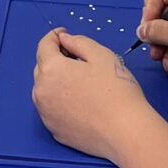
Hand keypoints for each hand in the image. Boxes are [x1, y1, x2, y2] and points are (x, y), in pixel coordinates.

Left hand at [31, 28, 149, 163]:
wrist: (125, 133)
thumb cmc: (117, 92)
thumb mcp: (101, 55)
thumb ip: (78, 42)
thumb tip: (64, 40)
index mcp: (51, 70)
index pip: (44, 46)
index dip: (54, 36)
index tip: (64, 35)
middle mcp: (42, 92)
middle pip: (42, 68)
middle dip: (56, 59)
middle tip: (77, 59)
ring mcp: (46, 114)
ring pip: (45, 89)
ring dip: (56, 81)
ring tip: (80, 82)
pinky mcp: (54, 130)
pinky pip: (51, 109)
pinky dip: (60, 101)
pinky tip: (80, 102)